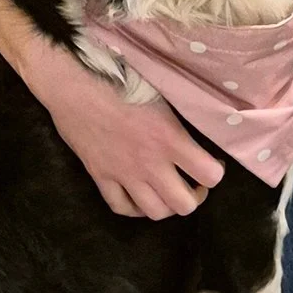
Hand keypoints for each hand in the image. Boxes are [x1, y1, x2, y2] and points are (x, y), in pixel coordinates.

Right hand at [0, 0, 224, 218]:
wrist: (76, 87)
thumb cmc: (122, 79)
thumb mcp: (163, 91)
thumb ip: (183, 112)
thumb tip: (207, 110)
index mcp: (171, 139)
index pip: (209, 175)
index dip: (216, 173)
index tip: (213, 162)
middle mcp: (151, 164)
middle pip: (184, 205)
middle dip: (195, 196)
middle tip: (194, 181)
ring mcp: (124, 175)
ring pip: (154, 213)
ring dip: (167, 205)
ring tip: (170, 188)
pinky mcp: (101, 178)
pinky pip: (121, 208)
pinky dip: (135, 208)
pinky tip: (141, 195)